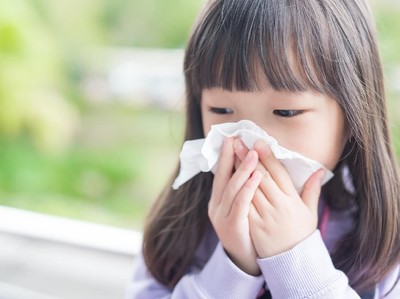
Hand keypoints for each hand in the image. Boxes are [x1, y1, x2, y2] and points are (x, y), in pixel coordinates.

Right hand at [208, 137, 261, 274]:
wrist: (245, 260)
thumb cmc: (247, 230)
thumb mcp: (240, 209)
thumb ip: (242, 190)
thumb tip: (250, 168)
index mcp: (218, 201)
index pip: (221, 175)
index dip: (225, 156)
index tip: (231, 138)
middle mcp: (216, 206)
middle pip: (222, 177)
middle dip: (229, 157)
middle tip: (236, 139)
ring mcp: (222, 217)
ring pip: (231, 188)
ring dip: (242, 169)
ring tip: (252, 154)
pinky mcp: (232, 226)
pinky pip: (241, 203)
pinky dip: (248, 188)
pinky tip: (257, 176)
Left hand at [233, 138, 324, 257]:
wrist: (292, 262)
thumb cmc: (301, 234)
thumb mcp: (310, 212)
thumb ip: (312, 190)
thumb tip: (320, 170)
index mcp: (292, 200)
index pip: (278, 173)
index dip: (267, 156)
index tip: (257, 142)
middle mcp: (279, 205)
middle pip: (261, 176)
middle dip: (248, 157)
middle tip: (238, 141)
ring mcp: (265, 215)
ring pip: (250, 187)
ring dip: (239, 169)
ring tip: (230, 153)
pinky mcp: (254, 224)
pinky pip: (244, 204)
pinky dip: (236, 190)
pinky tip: (228, 177)